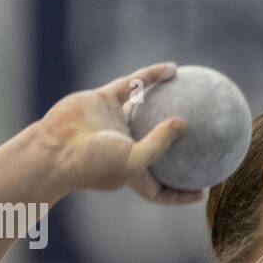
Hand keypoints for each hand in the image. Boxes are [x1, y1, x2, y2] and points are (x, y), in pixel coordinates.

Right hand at [35, 62, 204, 203]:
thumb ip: (160, 144)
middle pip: (159, 149)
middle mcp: (125, 147)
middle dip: (180, 148)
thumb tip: (184, 124)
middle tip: (208, 141)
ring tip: (194, 93)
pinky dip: (151, 76)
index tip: (204, 192)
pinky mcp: (104, 100)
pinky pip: (134, 85)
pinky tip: (172, 69)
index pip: (162, 190)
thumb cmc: (93, 162)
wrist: (54, 145)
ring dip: (168, 102)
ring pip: (147, 111)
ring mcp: (114, 122)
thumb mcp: (133, 161)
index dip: (182, 193)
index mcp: (133, 172)